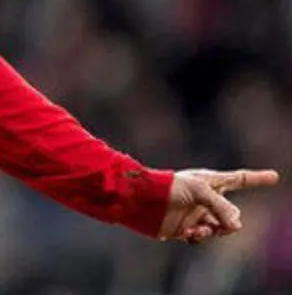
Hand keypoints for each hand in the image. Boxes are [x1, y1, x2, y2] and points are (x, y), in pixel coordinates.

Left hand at [158, 168, 279, 243]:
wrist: (140, 201)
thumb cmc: (168, 187)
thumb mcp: (199, 191)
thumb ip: (221, 208)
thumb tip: (235, 227)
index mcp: (210, 181)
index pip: (240, 179)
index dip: (257, 179)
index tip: (274, 176)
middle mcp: (206, 197)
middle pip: (233, 213)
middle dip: (228, 220)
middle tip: (217, 222)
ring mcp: (197, 213)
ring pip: (221, 228)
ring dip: (214, 231)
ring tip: (198, 229)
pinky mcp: (186, 227)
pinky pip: (204, 236)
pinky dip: (200, 237)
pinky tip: (188, 234)